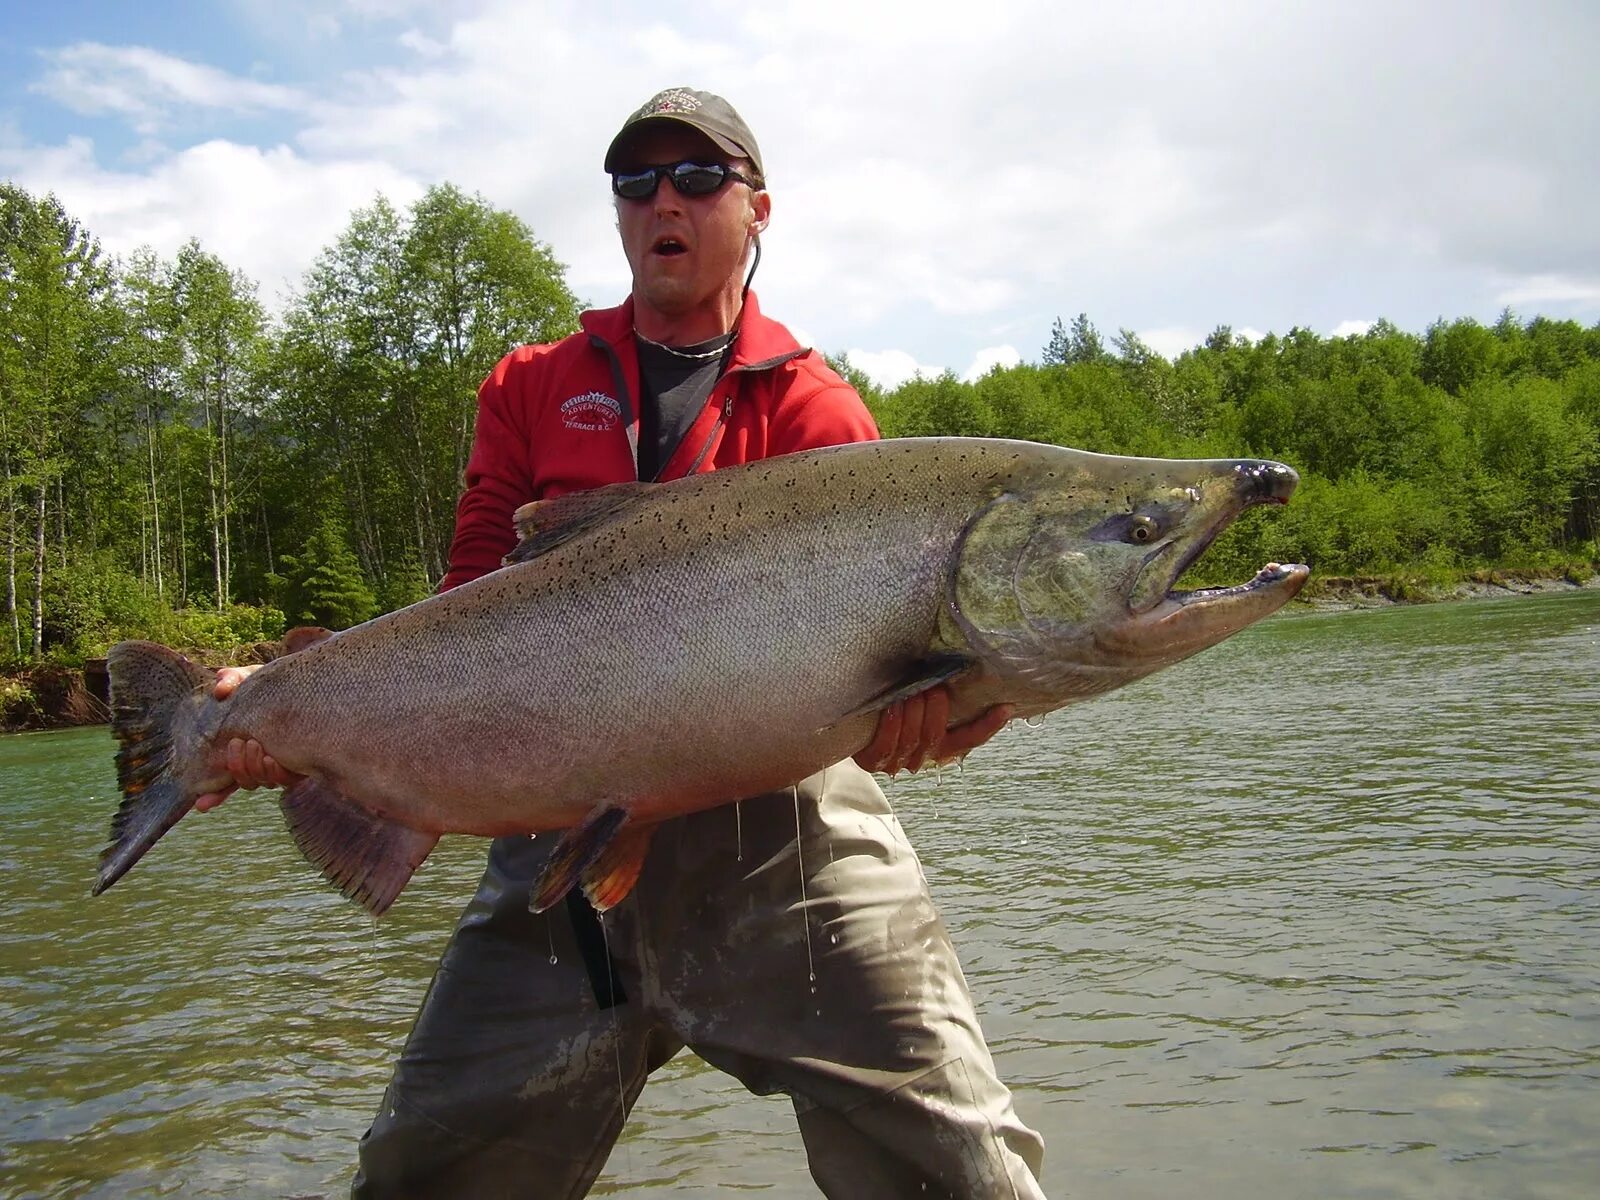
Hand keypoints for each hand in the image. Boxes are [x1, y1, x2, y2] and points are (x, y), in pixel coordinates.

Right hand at [195, 665, 303, 811]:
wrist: (306, 685)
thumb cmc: (273, 684)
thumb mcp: (249, 678)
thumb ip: (231, 680)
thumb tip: (219, 689)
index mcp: (244, 750)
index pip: (225, 780)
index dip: (213, 796)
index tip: (200, 805)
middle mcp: (263, 761)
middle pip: (245, 782)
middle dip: (237, 768)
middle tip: (239, 743)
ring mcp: (282, 763)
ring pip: (264, 782)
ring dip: (255, 768)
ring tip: (255, 745)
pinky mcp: (303, 762)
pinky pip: (287, 779)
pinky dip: (276, 771)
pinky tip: (272, 756)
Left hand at [853, 686, 1013, 775]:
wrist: (852, 723)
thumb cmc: (891, 705)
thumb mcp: (918, 699)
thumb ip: (936, 693)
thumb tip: (957, 665)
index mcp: (938, 745)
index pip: (968, 739)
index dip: (987, 726)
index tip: (1005, 707)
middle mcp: (921, 758)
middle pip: (936, 739)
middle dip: (937, 713)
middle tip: (935, 690)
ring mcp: (896, 762)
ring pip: (912, 742)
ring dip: (914, 715)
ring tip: (913, 694)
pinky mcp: (873, 762)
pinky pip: (885, 747)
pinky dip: (891, 726)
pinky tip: (892, 708)